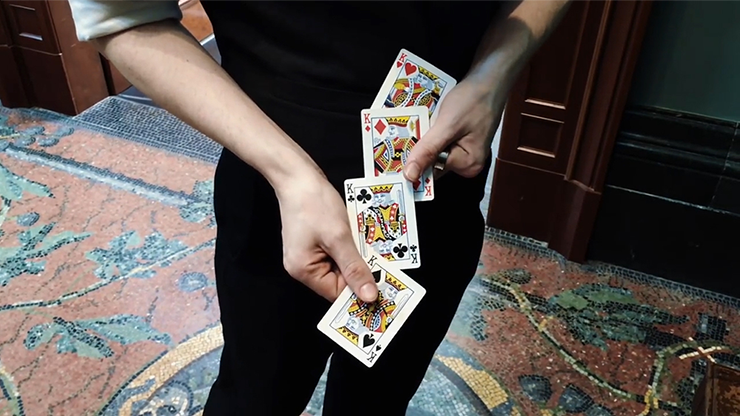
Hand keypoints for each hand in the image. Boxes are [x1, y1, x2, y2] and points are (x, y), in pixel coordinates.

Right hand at [276, 173, 377, 302]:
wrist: (298, 176)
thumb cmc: (313, 203)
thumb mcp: (339, 238)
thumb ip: (355, 268)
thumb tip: (368, 296)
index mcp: (304, 270)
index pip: (337, 293)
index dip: (360, 290)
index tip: (383, 286)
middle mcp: (303, 266)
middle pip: (339, 280)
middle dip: (360, 271)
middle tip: (381, 263)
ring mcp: (309, 253)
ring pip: (341, 265)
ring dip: (357, 256)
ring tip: (368, 245)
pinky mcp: (315, 242)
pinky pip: (338, 252)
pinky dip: (350, 246)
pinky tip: (359, 236)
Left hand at [403, 78, 504, 180]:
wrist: (489, 79)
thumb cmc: (473, 100)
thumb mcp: (447, 126)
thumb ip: (428, 151)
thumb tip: (410, 176)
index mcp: (467, 165)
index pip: (431, 172)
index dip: (414, 162)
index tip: (393, 157)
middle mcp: (466, 163)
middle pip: (433, 162)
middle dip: (418, 149)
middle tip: (398, 137)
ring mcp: (464, 151)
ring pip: (434, 150)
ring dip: (422, 139)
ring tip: (411, 127)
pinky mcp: (460, 139)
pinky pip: (439, 141)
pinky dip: (430, 132)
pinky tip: (424, 121)